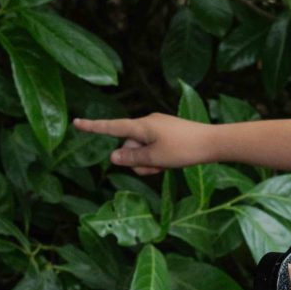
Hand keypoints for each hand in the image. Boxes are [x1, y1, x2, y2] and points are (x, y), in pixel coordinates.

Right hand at [71, 113, 214, 174]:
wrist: (213, 142)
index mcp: (141, 125)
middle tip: (156, 166)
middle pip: (129, 145)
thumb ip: (132, 158)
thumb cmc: (184, 149)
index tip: (77, 123)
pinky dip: (157, 158)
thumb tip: (114, 156)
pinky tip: (170, 162)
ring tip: (165, 165)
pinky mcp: (167, 132)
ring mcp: (158, 127)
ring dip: (148, 162)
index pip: (112, 127)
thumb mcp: (154, 158)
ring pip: (142, 149)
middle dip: (137, 160)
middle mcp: (147, 123)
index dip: (93, 127)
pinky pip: (153, 147)